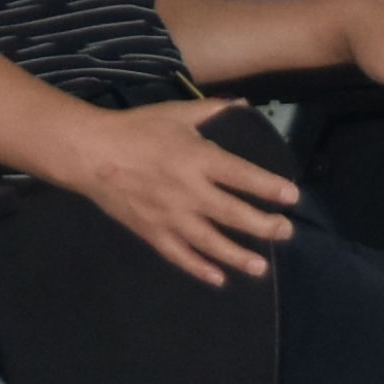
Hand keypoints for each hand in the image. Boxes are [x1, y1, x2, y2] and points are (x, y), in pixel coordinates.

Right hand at [72, 101, 302, 287]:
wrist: (91, 153)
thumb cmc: (136, 129)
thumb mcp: (176, 112)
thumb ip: (212, 110)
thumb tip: (243, 104)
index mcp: (197, 158)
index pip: (242, 176)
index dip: (269, 187)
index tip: (292, 197)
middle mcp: (189, 191)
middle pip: (233, 214)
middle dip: (264, 226)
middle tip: (285, 232)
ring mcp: (171, 215)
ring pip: (211, 242)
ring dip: (238, 256)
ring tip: (260, 267)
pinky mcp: (152, 231)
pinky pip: (179, 255)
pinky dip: (199, 268)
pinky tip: (218, 278)